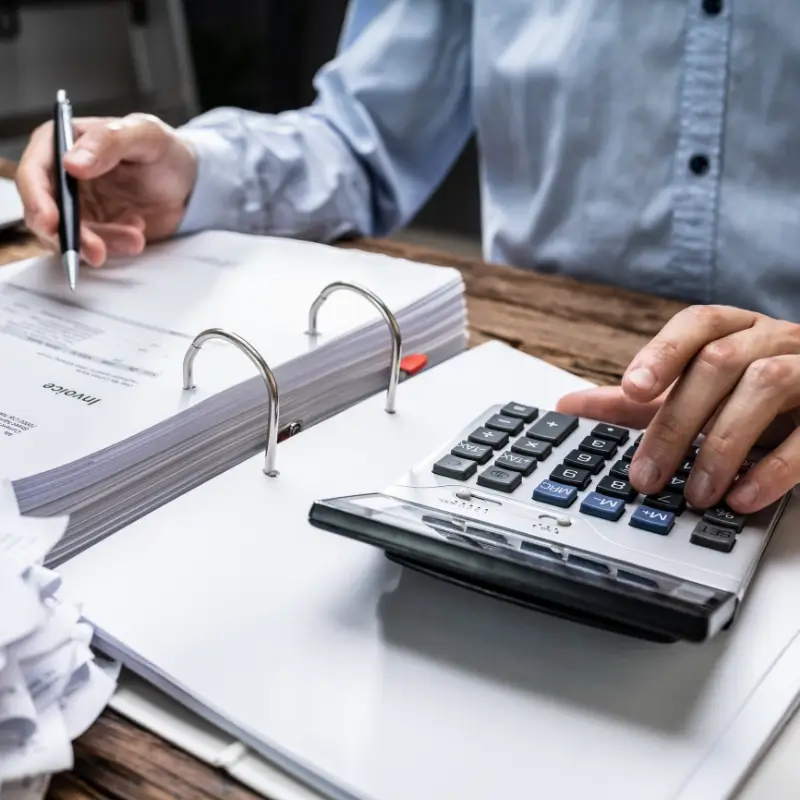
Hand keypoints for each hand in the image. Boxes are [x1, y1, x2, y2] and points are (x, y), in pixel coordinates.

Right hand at [15, 113, 196, 266]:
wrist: (189, 182)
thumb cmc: (165, 150)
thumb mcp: (145, 135)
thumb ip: (108, 143)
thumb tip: (71, 163)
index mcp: (62, 142)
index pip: (35, 173)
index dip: (38, 200)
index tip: (51, 222)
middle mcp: (62, 176)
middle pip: (45, 212)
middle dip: (67, 236)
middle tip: (95, 251)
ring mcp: (77, 206)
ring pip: (69, 236)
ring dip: (99, 244)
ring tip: (135, 238)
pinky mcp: (94, 229)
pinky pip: (92, 247)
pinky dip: (114, 247)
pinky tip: (137, 234)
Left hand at [556, 305, 799, 513]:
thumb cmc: (755, 396)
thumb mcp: (697, 393)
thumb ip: (639, 399)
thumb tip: (570, 406)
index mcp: (737, 329)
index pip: (698, 325)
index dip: (662, 352)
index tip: (632, 389)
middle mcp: (774, 340)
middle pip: (719, 362)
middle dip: (676, 422)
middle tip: (647, 475)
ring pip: (765, 386)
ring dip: (722, 445)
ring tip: (697, 494)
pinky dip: (774, 468)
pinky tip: (743, 496)